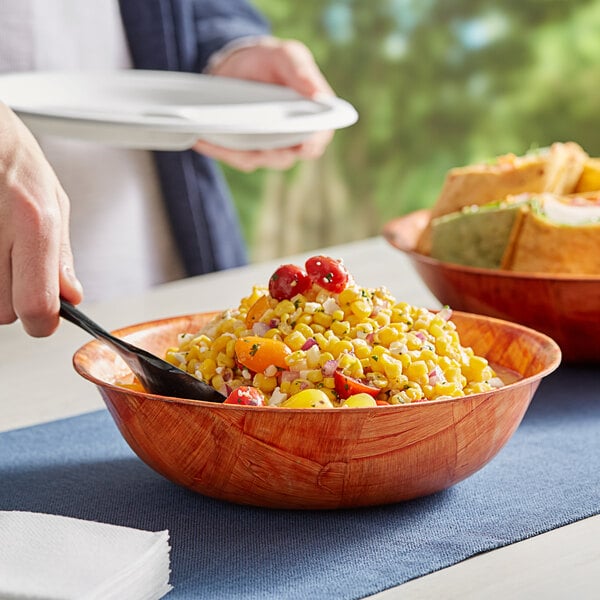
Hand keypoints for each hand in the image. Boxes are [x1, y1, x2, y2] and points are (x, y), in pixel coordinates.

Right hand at [0, 103, 82, 336]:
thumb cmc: (11, 156)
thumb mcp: (53, 200)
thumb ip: (61, 255)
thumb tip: (72, 296)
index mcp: (34, 222)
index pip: (36, 306)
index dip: (42, 320)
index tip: (44, 317)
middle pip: (4, 312)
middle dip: (14, 296)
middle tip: (13, 260)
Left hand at [193, 37, 333, 171]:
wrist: (238, 65)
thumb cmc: (270, 60)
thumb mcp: (287, 55)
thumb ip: (302, 71)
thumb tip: (318, 95)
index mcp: (312, 119)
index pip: (317, 139)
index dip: (311, 144)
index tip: (302, 145)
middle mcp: (292, 139)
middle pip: (285, 156)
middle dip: (268, 150)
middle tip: (250, 137)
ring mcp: (269, 148)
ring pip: (257, 159)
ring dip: (237, 151)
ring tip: (214, 135)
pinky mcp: (246, 151)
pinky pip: (235, 157)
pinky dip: (219, 150)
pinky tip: (201, 139)